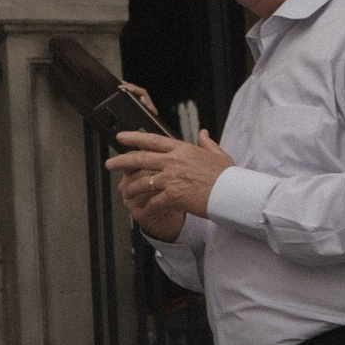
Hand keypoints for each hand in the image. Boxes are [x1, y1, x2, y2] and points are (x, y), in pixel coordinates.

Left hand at [110, 128, 233, 240]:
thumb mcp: (218, 155)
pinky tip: (142, 211)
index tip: (121, 137)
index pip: (153, 140)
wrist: (235, 193)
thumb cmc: (228, 176)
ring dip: (130, 188)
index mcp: (183, 149)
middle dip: (121, 161)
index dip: (134, 137)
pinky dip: (146, 207)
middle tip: (109, 163)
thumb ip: (207, 143)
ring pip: (142, 181)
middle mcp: (174, 161)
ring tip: (124, 191)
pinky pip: (153, 202)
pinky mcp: (174, 196)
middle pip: (140, 158)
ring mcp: (172, 178)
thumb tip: (203, 133)